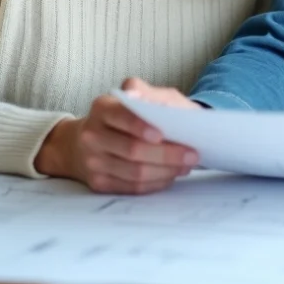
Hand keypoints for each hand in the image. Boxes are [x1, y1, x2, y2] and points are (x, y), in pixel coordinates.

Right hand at [34, 78, 200, 193]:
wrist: (96, 137)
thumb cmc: (129, 114)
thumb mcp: (142, 96)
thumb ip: (150, 96)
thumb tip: (153, 104)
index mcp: (102, 107)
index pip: (121, 116)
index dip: (140, 126)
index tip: (161, 134)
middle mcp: (92, 134)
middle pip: (131, 150)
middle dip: (166, 154)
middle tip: (192, 155)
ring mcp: (93, 161)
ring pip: (134, 173)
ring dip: (165, 171)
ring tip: (186, 166)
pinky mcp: (98, 182)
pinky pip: (132, 187)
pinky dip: (156, 183)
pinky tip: (170, 175)